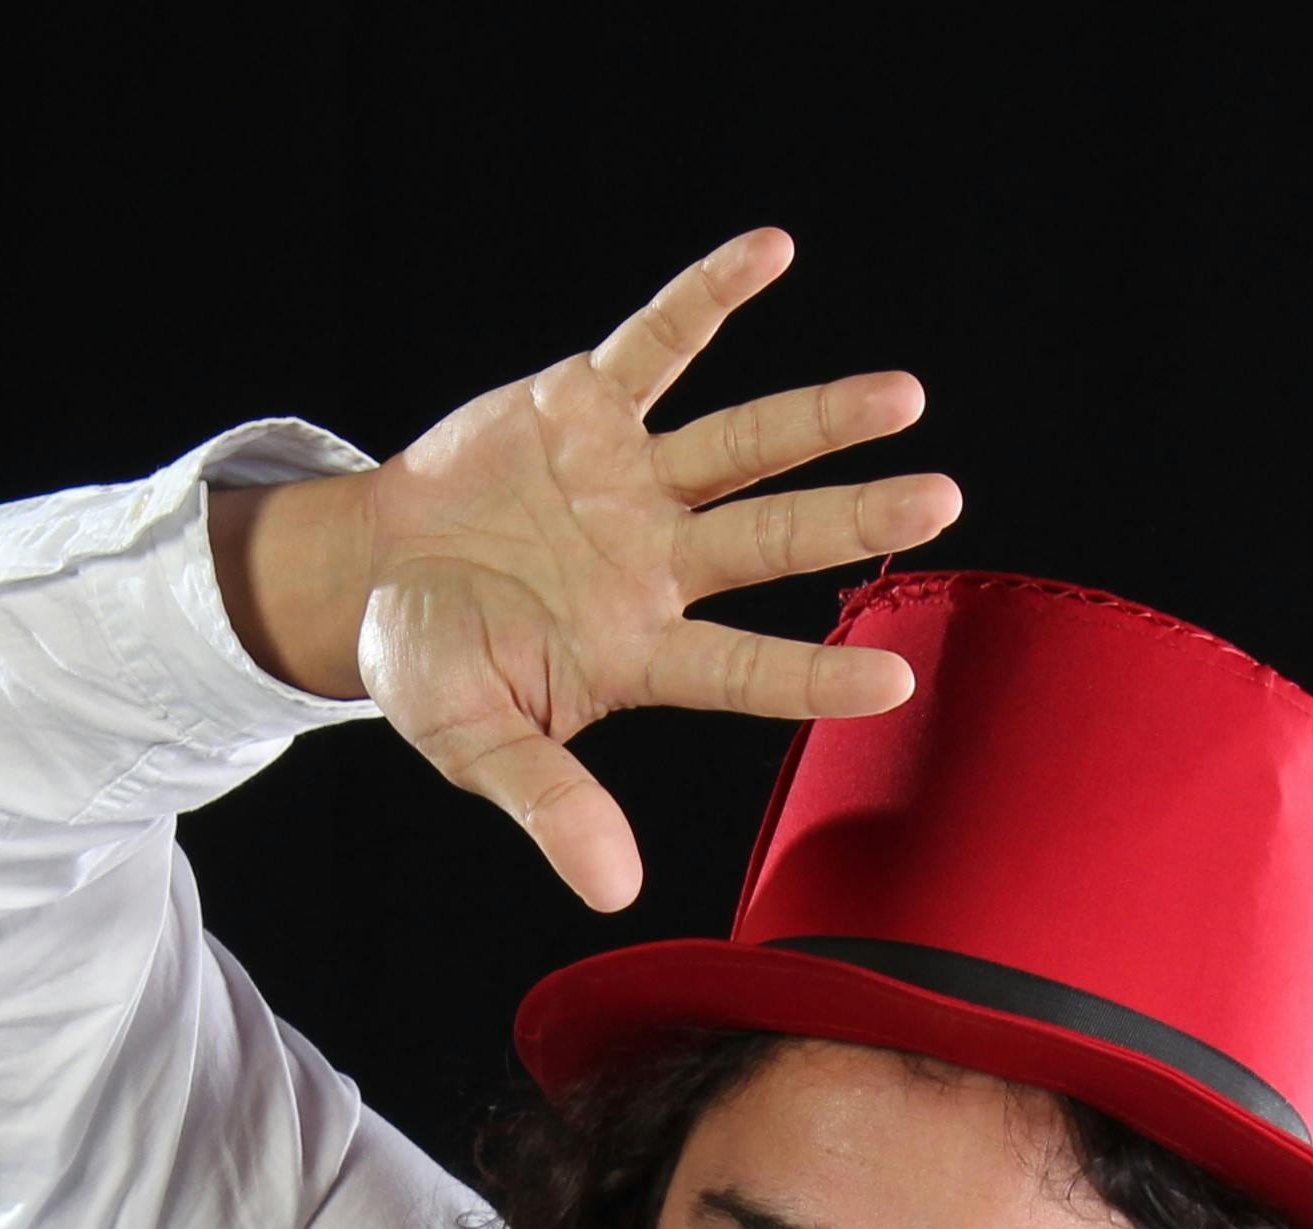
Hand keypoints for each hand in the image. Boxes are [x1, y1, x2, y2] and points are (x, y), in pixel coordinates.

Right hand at [209, 227, 958, 911]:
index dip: (813, 671)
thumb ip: (549, 803)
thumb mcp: (473, 742)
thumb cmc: (432, 670)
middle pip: (769, 538)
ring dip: (818, 417)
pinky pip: (655, 342)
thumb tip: (615, 893)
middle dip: (852, 517)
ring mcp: (627, 483)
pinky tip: (772, 253)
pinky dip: (708, 298)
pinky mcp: (585, 408)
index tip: (898, 680)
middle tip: (943, 503)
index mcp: (635, 648)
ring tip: (904, 397)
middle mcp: (654, 561)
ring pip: (741, 444)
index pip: (742, 666)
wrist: (369, 579)